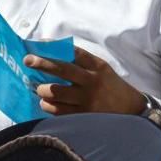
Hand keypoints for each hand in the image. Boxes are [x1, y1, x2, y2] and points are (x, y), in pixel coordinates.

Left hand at [24, 47, 145, 115]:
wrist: (132, 111)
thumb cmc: (111, 87)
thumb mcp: (102, 69)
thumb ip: (82, 62)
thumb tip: (52, 53)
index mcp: (97, 66)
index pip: (74, 52)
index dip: (55, 46)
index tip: (40, 43)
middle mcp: (92, 81)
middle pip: (62, 69)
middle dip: (42, 63)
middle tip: (28, 60)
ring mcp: (87, 100)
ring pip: (56, 92)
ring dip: (42, 90)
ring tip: (40, 89)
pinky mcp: (83, 116)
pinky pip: (58, 110)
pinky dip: (48, 106)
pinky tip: (46, 103)